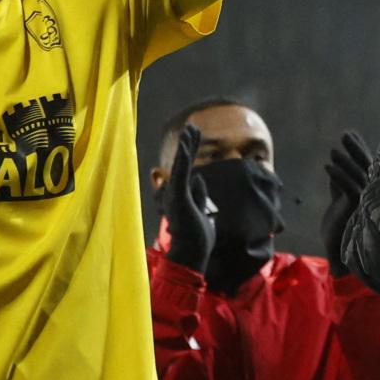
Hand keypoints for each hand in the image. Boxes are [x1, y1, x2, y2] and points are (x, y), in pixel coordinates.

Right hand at [159, 126, 216, 273]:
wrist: (192, 254)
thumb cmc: (197, 237)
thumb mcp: (202, 210)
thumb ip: (199, 194)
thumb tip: (200, 178)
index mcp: (184, 193)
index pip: (188, 166)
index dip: (192, 149)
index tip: (196, 134)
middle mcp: (177, 192)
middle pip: (184, 161)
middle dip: (189, 142)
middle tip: (193, 125)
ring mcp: (176, 194)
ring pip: (181, 164)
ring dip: (186, 145)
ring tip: (190, 128)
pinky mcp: (179, 198)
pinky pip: (181, 174)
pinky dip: (183, 159)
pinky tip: (186, 145)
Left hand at [323, 132, 372, 266]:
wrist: (340, 253)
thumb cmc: (341, 229)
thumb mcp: (339, 201)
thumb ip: (339, 185)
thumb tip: (334, 168)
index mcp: (369, 192)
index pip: (366, 165)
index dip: (359, 149)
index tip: (350, 135)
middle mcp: (372, 195)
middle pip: (366, 166)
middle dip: (356, 149)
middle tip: (345, 134)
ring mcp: (366, 202)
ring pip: (357, 175)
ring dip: (345, 161)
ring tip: (333, 150)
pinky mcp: (356, 209)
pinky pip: (349, 188)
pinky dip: (338, 176)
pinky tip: (327, 166)